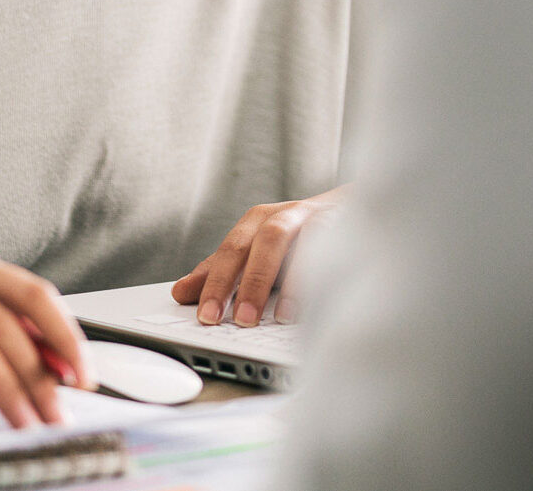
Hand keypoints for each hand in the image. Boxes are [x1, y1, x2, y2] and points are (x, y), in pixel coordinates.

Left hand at [170, 187, 344, 327]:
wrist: (353, 211)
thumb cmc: (298, 238)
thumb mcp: (257, 253)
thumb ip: (222, 271)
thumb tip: (179, 292)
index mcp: (257, 222)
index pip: (229, 251)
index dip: (215, 283)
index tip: (205, 318)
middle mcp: (283, 215)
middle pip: (258, 242)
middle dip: (245, 282)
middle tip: (236, 321)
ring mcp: (315, 218)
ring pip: (292, 240)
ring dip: (282, 280)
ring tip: (275, 318)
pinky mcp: (344, 225)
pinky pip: (330, 247)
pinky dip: (320, 274)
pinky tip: (315, 303)